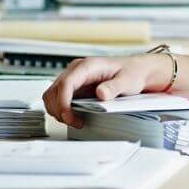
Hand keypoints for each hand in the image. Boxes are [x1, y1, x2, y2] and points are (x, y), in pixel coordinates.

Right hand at [41, 54, 168, 128]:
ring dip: (58, 111)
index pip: (66, 83)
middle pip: (54, 90)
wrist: (136, 71)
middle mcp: (77, 70)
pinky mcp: (75, 87)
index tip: (69, 116)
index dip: (63, 101)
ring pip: (52, 95)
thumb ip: (114, 87)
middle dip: (59, 109)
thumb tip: (101, 93)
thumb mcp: (127, 80)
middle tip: (75, 122)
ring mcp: (74, 78)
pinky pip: (58, 98)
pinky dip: (61, 109)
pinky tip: (74, 116)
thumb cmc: (132, 73)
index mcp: (88, 66)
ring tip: (75, 121)